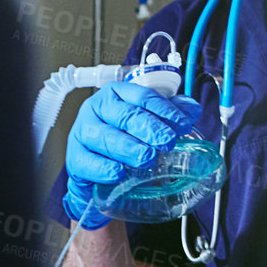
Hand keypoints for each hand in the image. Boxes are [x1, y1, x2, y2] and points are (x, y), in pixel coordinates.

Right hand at [64, 81, 199, 230]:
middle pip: (126, 115)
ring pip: (105, 136)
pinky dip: (103, 168)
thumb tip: (192, 110)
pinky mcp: (74, 157)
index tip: (182, 125)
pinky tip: (117, 173)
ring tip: (147, 157)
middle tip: (167, 141)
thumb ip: (168, 114)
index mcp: (117, 94)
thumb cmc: (122, 139)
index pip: (143, 96)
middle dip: (150, 128)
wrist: (96, 171)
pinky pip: (87, 161)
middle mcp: (97, 108)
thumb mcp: (145, 123)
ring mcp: (82, 132)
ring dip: (128, 148)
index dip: (165, 110)